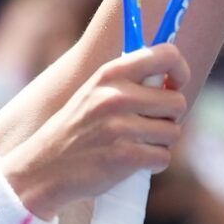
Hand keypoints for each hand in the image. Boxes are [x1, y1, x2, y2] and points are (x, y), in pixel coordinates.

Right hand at [0, 43, 190, 216]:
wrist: (44, 168)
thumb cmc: (77, 128)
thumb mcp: (95, 91)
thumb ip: (130, 80)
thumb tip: (173, 75)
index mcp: (110, 73)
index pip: (166, 55)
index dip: (179, 70)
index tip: (175, 84)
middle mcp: (116, 96)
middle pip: (177, 102)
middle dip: (169, 116)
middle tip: (149, 124)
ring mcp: (121, 127)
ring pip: (173, 132)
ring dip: (160, 142)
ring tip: (134, 143)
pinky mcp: (125, 157)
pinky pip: (163, 157)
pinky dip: (153, 162)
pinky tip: (132, 161)